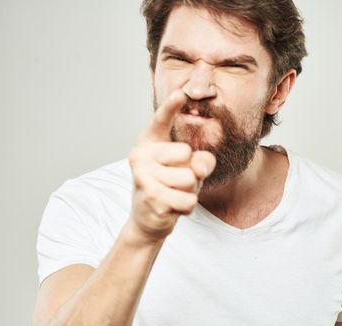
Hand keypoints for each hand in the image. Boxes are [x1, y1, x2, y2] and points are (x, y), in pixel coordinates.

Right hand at [126, 90, 215, 242]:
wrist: (148, 218)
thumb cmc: (170, 185)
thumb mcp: (189, 168)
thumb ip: (201, 161)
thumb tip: (199, 167)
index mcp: (149, 142)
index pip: (160, 120)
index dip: (170, 107)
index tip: (180, 92)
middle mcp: (140, 155)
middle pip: (186, 154)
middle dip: (191, 172)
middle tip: (175, 181)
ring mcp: (143, 176)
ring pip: (189, 179)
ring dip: (189, 191)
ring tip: (173, 194)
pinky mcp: (151, 198)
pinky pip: (188, 200)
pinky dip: (186, 207)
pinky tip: (172, 207)